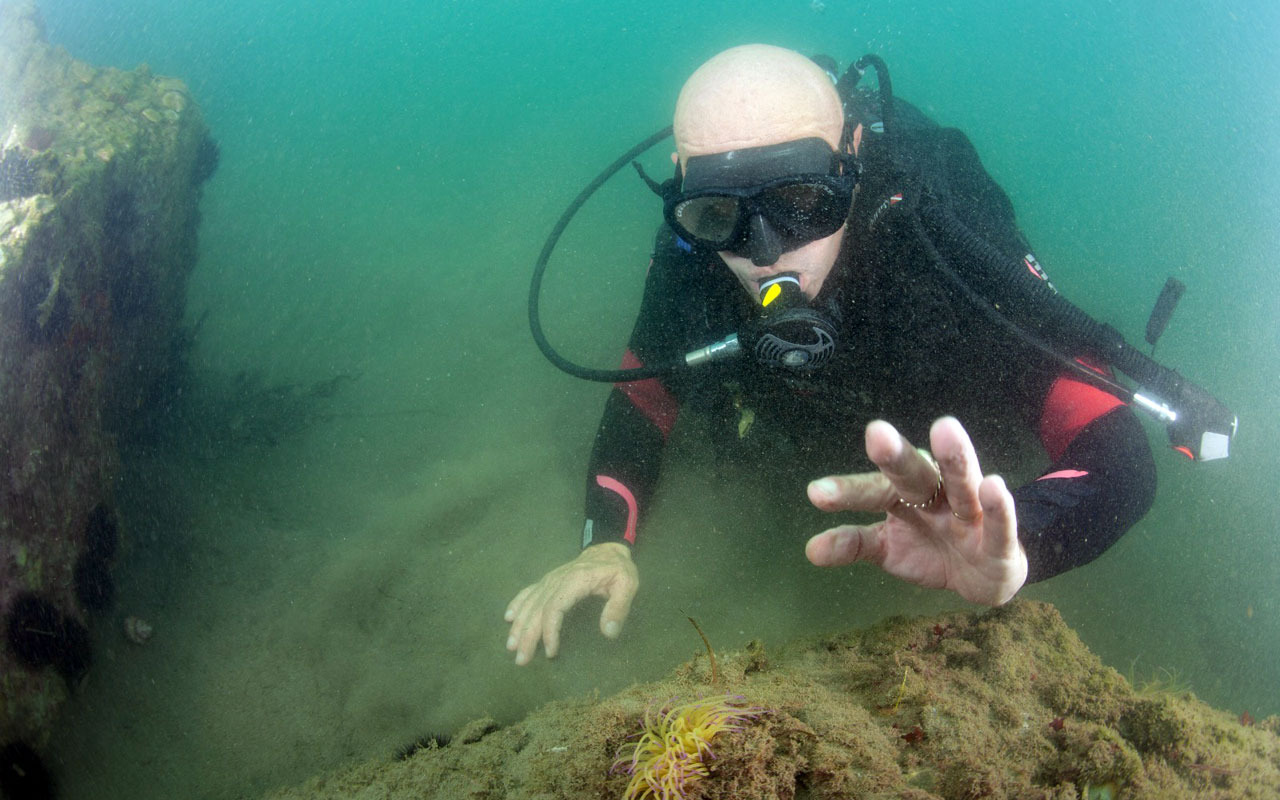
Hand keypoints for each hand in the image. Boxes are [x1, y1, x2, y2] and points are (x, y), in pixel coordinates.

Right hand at [503, 542, 638, 664]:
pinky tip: (509, 618)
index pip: (554, 607)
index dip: (549, 631)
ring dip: (518, 625)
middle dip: (527, 635)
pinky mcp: (547, 581)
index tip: (550, 652)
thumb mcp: (627, 584)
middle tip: (521, 660)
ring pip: (529, 603)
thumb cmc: (617, 569)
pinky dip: (517, 605)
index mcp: (575, 581)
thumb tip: (609, 633)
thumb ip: (619, 607)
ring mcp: (549, 580)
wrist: (607, 550)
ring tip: (511, 646)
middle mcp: (556, 580)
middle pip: (537, 609)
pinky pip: (528, 592)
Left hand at [804, 417, 1026, 605]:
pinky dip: (999, 507)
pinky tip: (993, 486)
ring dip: (955, 459)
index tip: (816, 493)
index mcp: (904, 494)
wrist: (983, 573)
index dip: (848, 491)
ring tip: (944, 429)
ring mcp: (969, 515)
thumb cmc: (928, 547)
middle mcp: (935, 495)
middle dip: (896, 456)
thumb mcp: (887, 547)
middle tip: (876, 433)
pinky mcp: (1000, 541)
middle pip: (914, 474)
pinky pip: (1000, 523)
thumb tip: (810, 550)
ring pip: (961, 485)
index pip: (873, 490)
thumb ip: (854, 543)